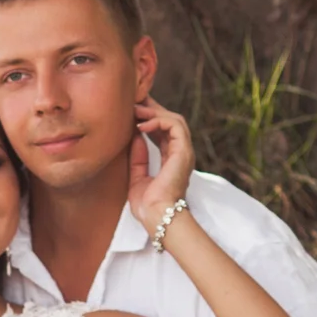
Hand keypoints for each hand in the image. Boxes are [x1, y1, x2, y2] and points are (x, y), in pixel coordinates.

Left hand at [126, 99, 194, 236]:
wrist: (156, 217)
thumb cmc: (148, 205)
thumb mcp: (137, 176)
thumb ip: (138, 156)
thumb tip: (134, 135)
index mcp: (172, 159)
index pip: (163, 130)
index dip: (149, 117)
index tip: (132, 109)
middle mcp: (180, 153)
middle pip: (170, 120)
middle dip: (152, 108)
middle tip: (133, 100)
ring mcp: (184, 151)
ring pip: (175, 119)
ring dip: (154, 112)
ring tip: (135, 110)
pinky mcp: (184, 152)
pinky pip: (175, 126)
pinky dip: (158, 120)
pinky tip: (142, 124)